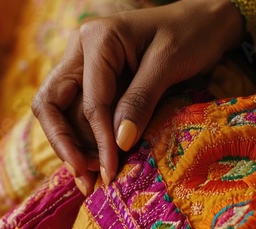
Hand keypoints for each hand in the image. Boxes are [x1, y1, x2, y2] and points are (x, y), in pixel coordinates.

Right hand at [32, 0, 243, 195]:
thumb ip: (140, 100)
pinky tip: (97, 161)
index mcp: (97, 40)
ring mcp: (86, 67)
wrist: (203, 22)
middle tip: (85, 179)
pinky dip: (86, 138)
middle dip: (65, 145)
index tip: (110, 171)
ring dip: (73, 146)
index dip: (99, 140)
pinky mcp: (97, 82)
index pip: (90, 101)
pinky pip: (81, 112)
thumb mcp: (167, 64)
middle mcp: (81, 52)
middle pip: (52, 104)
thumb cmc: (190, 34)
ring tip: (92, 179)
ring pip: (63, 112)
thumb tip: (118, 143)